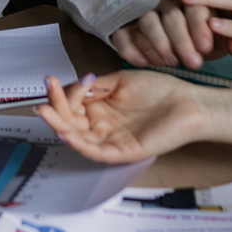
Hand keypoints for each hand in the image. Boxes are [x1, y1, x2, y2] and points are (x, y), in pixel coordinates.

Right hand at [35, 70, 212, 163]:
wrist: (188, 104)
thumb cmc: (160, 91)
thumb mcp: (122, 81)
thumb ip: (97, 85)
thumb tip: (75, 85)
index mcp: (101, 109)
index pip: (72, 105)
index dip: (61, 94)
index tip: (54, 79)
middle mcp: (102, 125)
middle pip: (70, 122)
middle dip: (54, 109)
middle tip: (43, 96)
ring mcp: (111, 140)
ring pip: (78, 138)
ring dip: (59, 127)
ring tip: (45, 113)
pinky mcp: (122, 152)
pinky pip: (96, 151)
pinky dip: (79, 144)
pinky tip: (66, 132)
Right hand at [110, 0, 231, 69]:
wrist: (176, 46)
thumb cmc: (202, 41)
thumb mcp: (219, 42)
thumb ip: (231, 41)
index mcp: (192, 3)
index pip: (195, 6)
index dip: (200, 26)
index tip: (207, 47)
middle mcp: (168, 6)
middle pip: (172, 15)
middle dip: (183, 39)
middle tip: (194, 62)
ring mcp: (147, 16)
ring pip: (148, 22)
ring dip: (161, 42)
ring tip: (173, 62)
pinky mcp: (128, 30)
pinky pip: (123, 34)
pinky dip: (130, 47)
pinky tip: (142, 62)